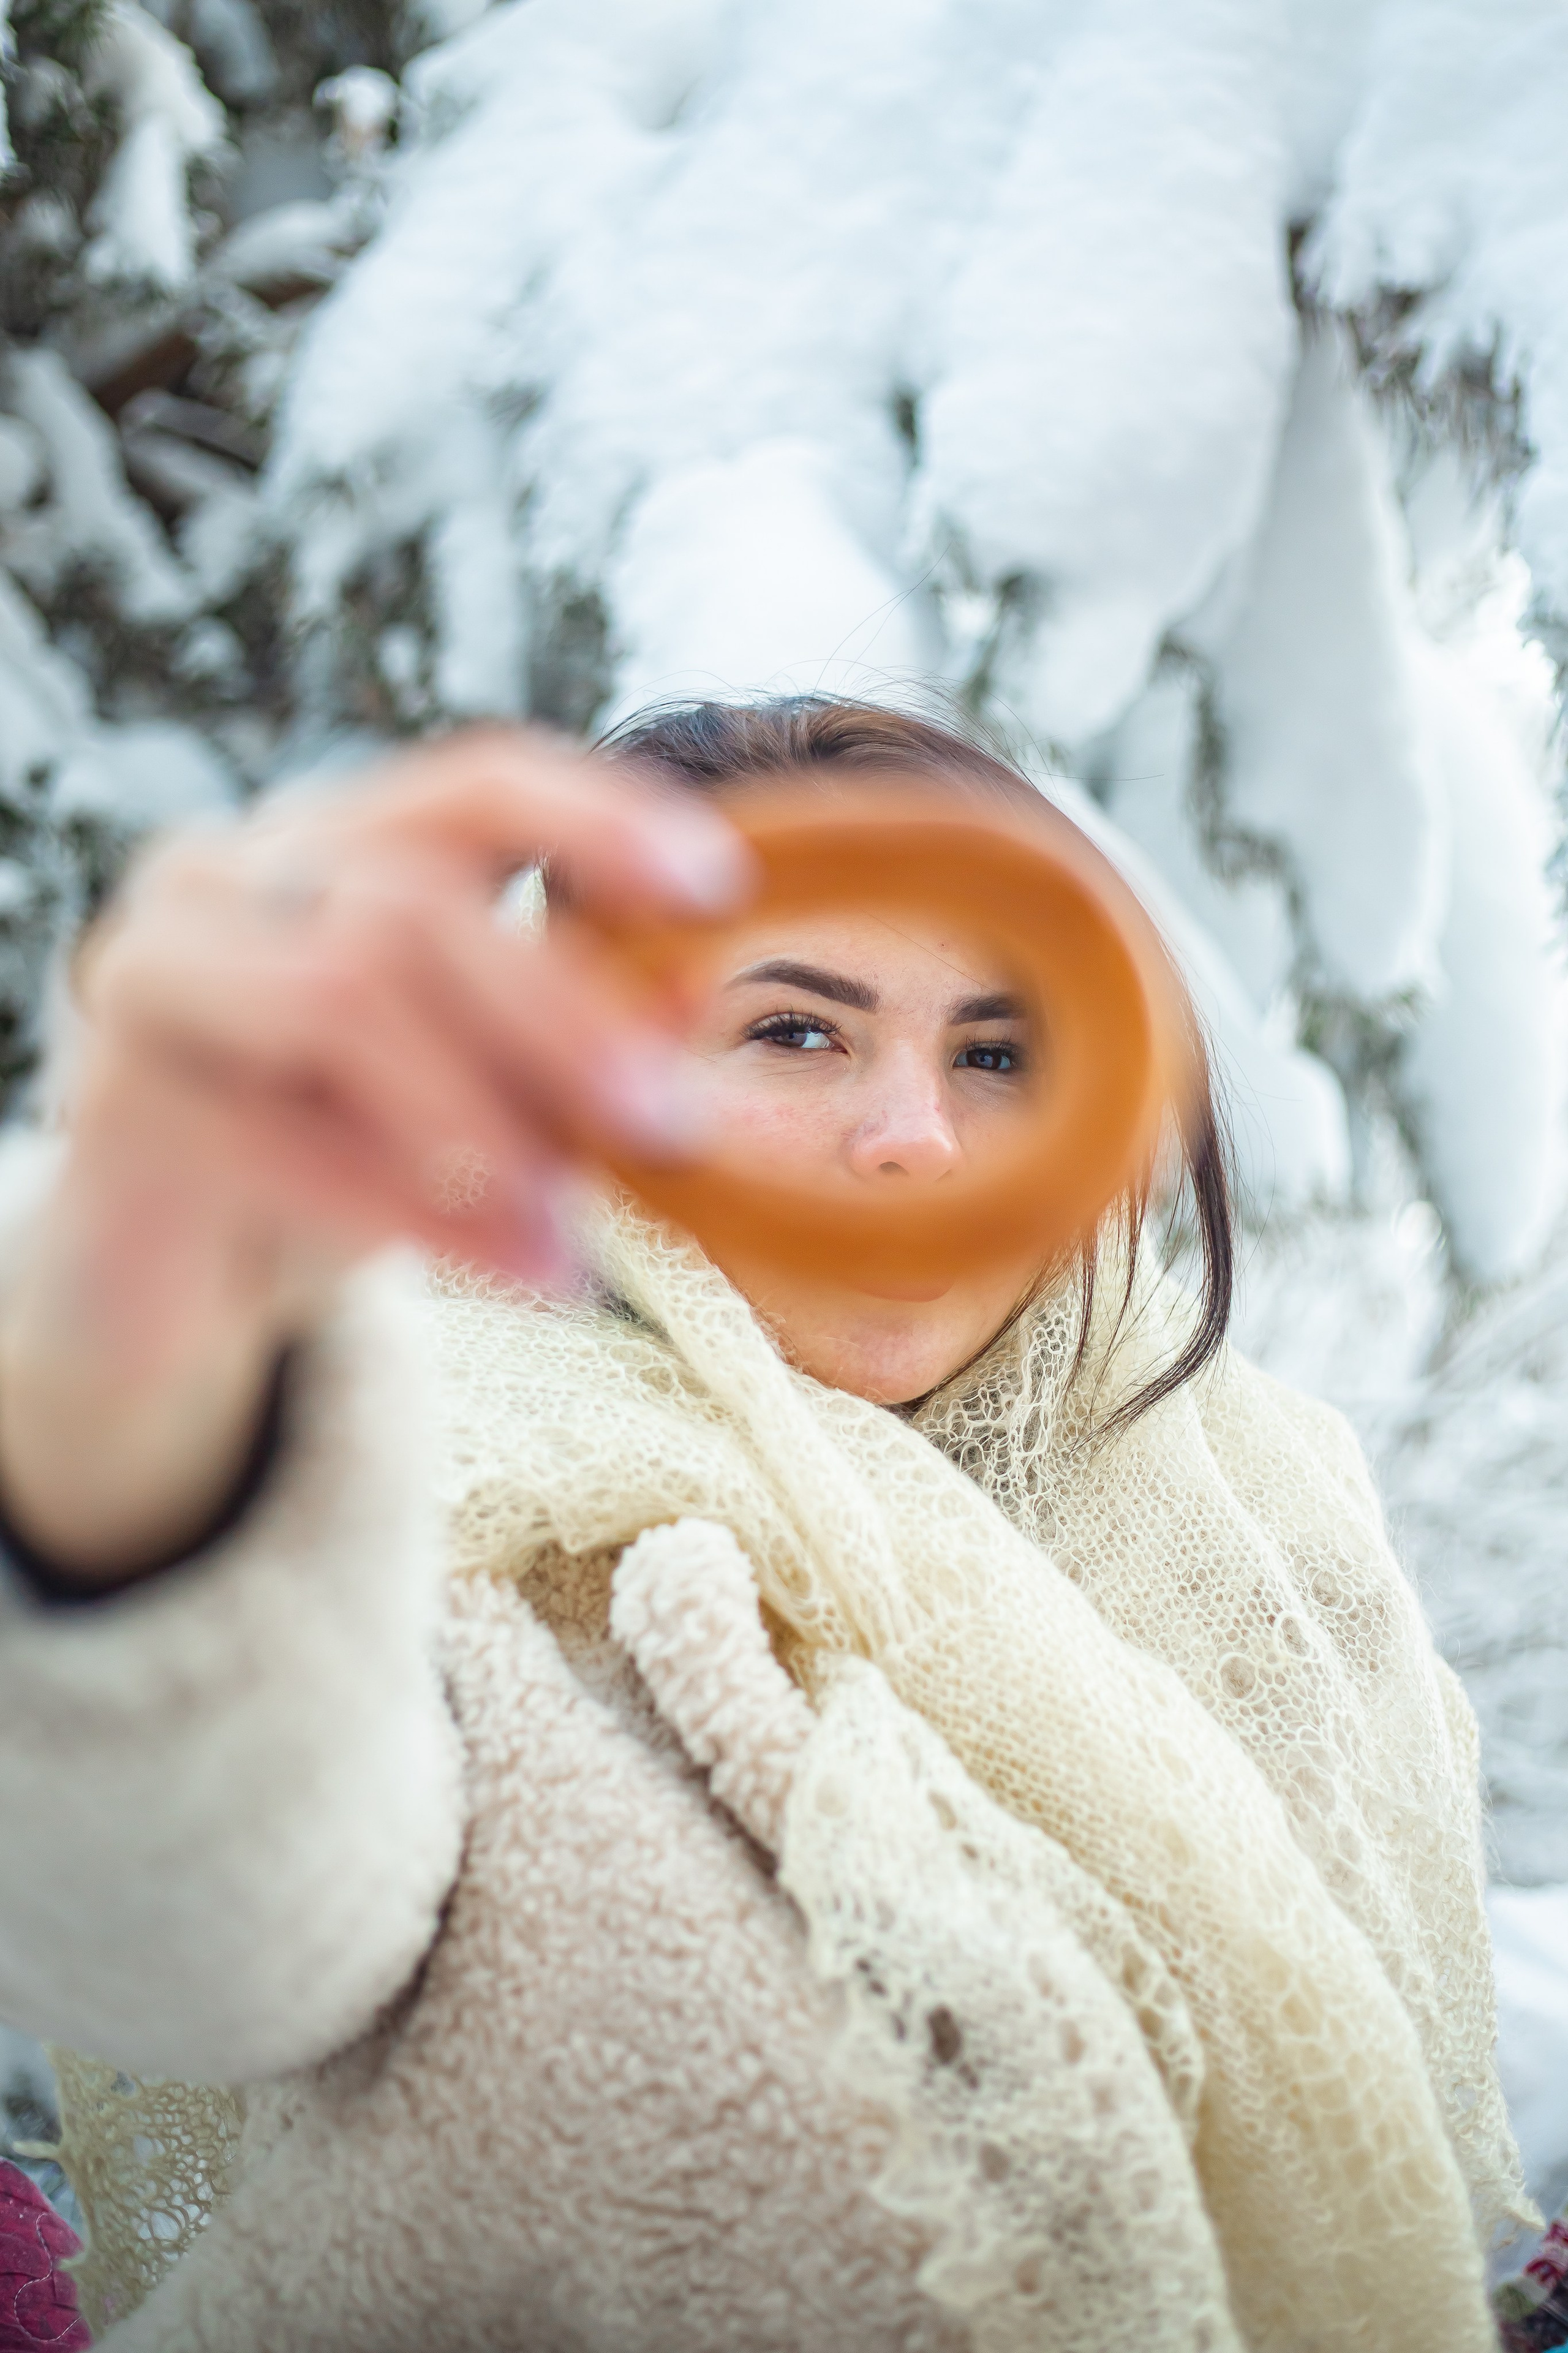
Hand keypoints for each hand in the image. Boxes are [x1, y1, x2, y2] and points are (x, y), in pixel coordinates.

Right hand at [0, 727, 750, 1581]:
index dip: (599, 820)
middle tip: (674, 1124)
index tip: (719, 888)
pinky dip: (416, 1213)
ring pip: (343, 992)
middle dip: (563, 1017)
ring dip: (485, 1120)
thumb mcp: (476, 1092)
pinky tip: (522, 1271)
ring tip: (581, 1229)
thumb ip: (567, 1039)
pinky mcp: (114, 1094)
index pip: (475, 783)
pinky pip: (277, 1137)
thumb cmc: (338, 1154)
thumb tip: (691, 999)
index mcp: (336, 840)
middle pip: (417, 900)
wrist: (164, 1282)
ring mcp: (157, 967)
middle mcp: (233, 871)